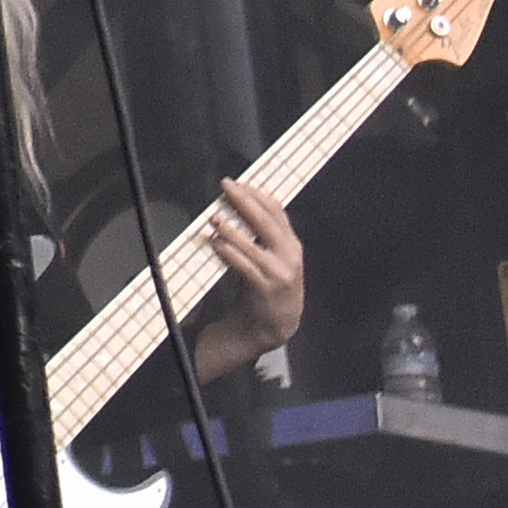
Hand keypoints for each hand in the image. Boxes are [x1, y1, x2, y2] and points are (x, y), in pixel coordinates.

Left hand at [193, 176, 304, 378]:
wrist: (277, 324)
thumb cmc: (270, 285)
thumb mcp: (274, 257)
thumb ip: (263, 236)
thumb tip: (237, 207)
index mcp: (291, 244)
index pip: (277, 211)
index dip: (257, 194)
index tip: (238, 183)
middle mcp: (289, 256)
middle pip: (267, 222)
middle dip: (245, 201)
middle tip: (226, 187)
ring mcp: (279, 273)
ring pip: (254, 245)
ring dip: (233, 229)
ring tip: (215, 217)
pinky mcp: (265, 289)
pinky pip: (245, 267)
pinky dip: (230, 253)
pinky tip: (217, 243)